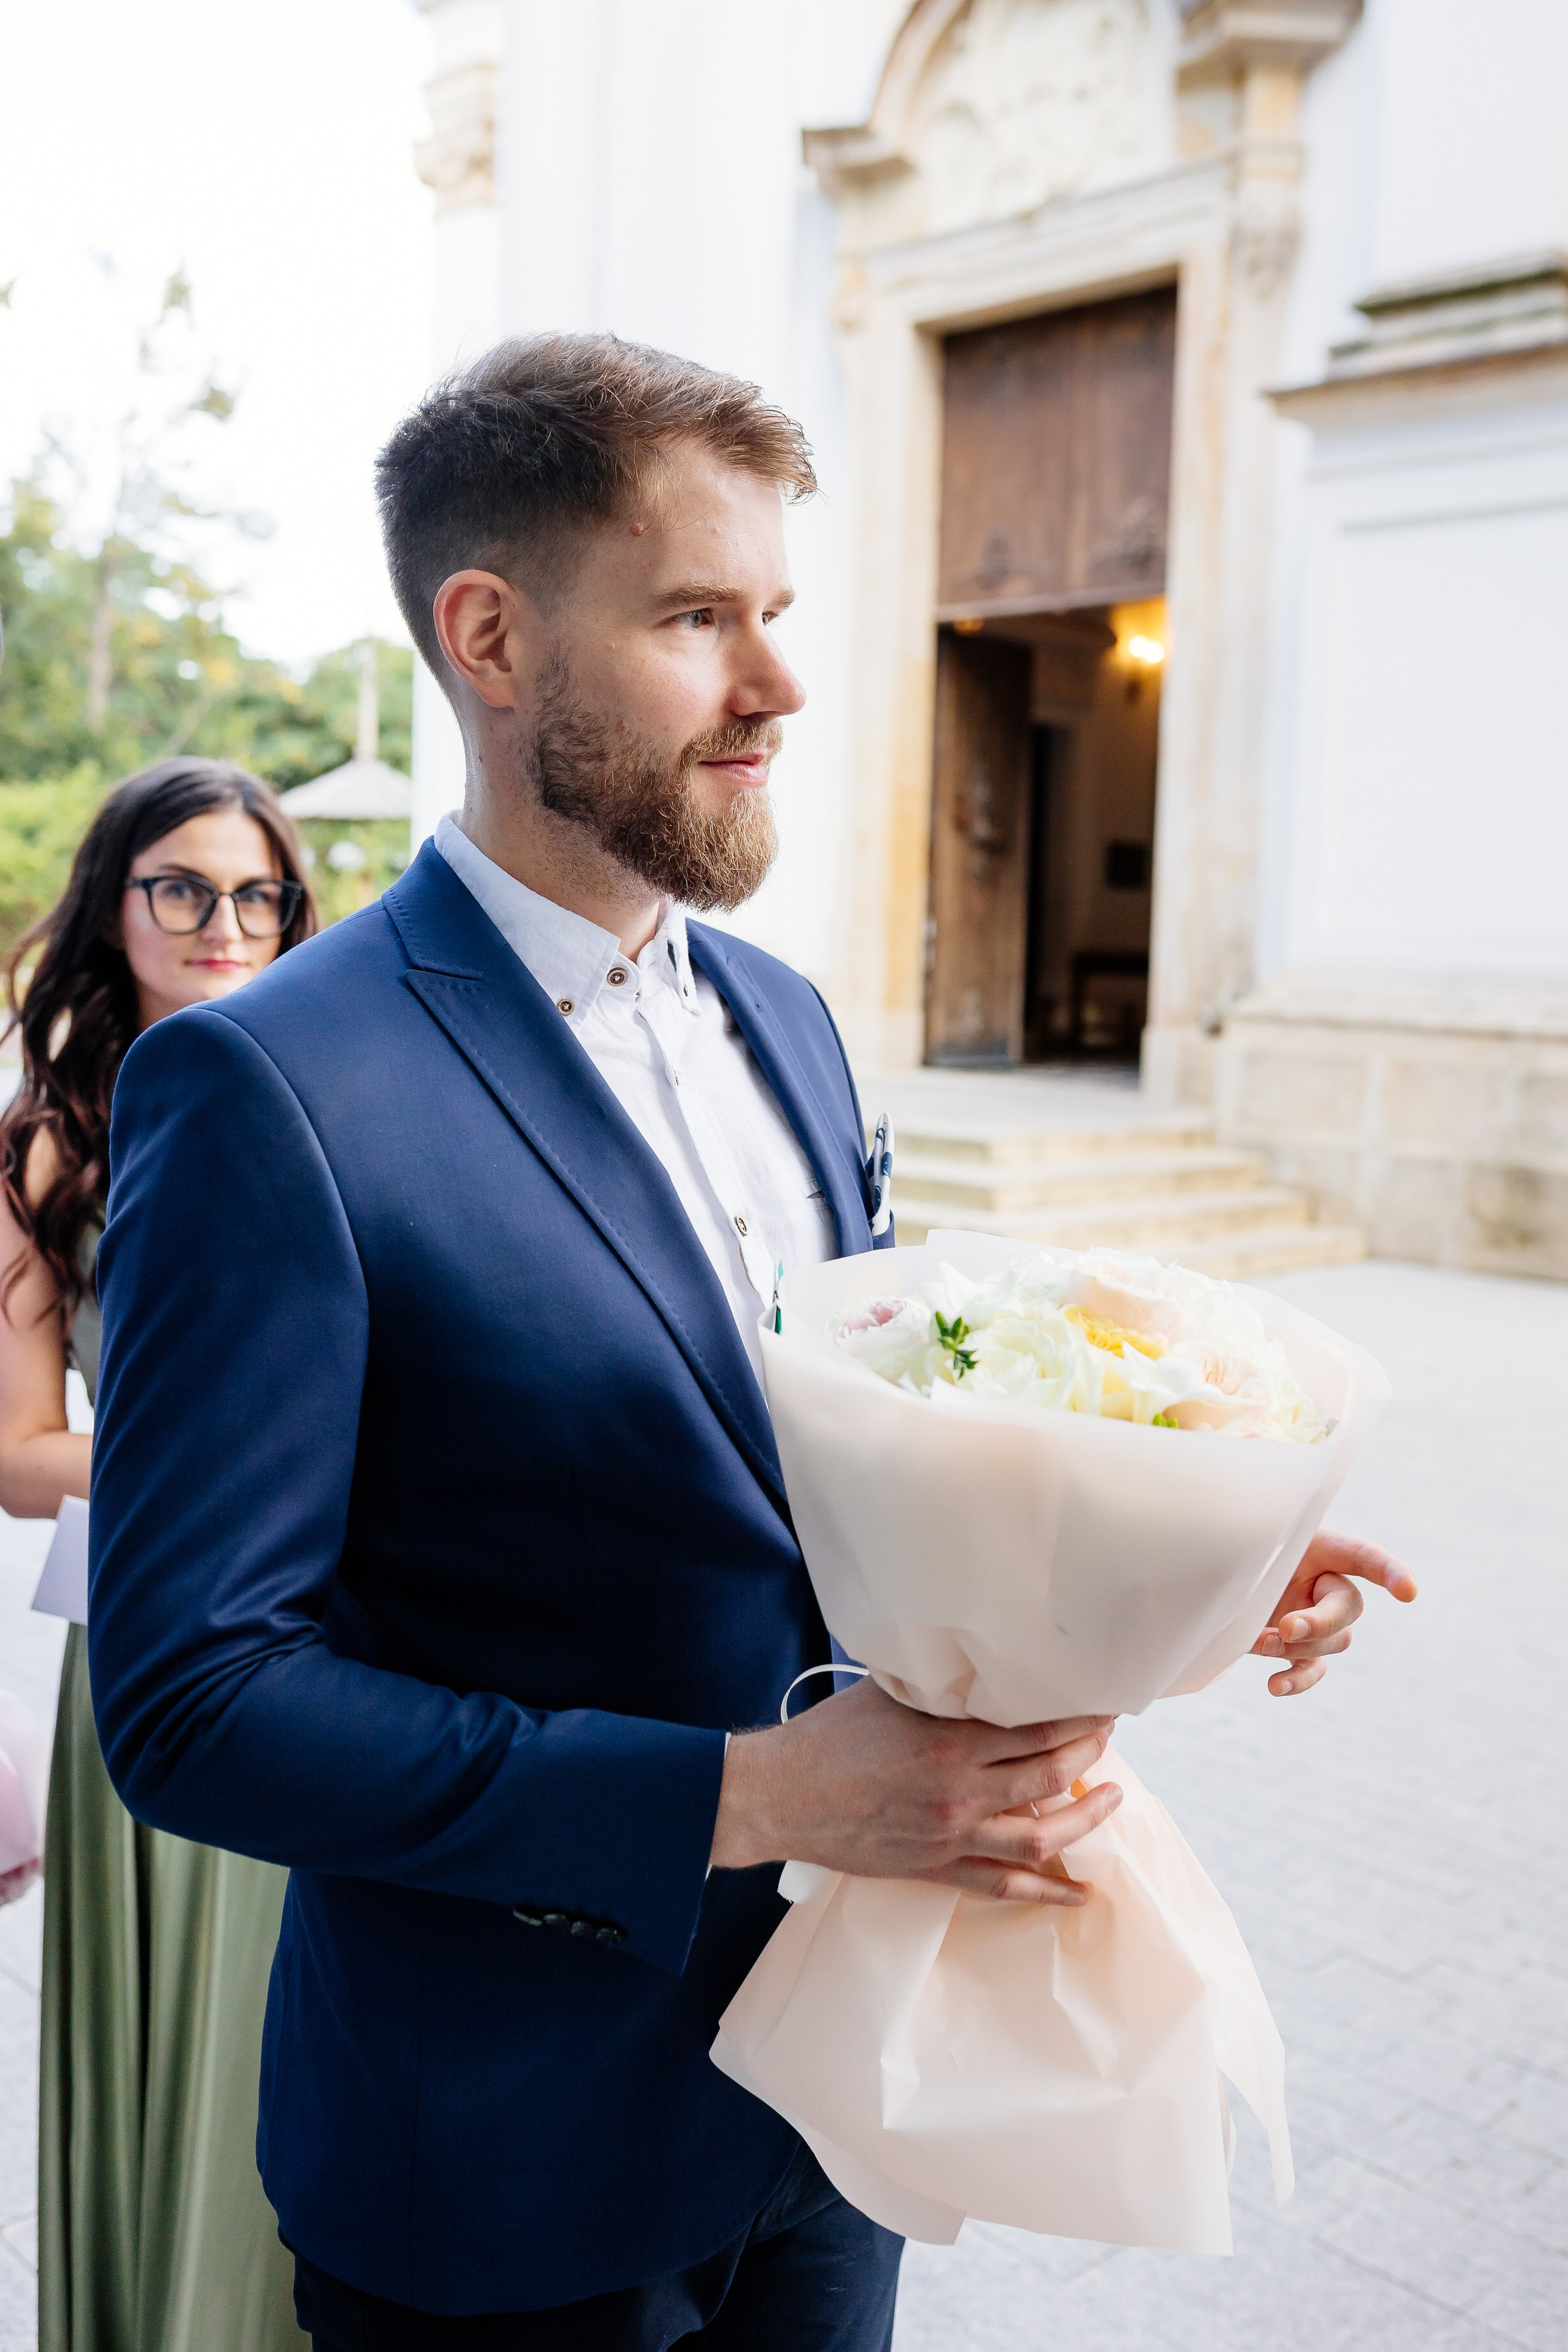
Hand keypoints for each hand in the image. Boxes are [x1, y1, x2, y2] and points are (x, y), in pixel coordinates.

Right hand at [710, 1675, 1119, 1905]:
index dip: (1080, 1715)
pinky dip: (1048, 1891)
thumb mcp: (887, 1692)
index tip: (1101, 1702)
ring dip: (1087, 1817)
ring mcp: (952, 1836)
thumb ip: (937, 1683)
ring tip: (1112, 1799)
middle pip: (1052, 1774)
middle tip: (1107, 1736)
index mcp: (951, 1741)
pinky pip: (1005, 1886)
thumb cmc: (827, 1736)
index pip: (1039, 1726)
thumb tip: (975, 1663)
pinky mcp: (937, 1869)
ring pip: (1043, 1836)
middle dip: (1091, 1753)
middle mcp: (961, 1791)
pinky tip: (1079, 1891)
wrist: (780, 1796)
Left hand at [1252, 1528, 1417, 1695]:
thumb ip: (1265, 1562)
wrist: (1223, 1573)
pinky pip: (1311, 1671)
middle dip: (1319, 1623)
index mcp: (1324, 1549)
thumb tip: (1272, 1609)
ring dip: (1295, 1647)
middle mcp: (1328, 1587)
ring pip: (1332, 1643)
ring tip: (1258, 1641)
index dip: (1391, 1572)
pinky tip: (1275, 1685)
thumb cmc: (1241, 1547)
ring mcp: (1319, 1622)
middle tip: (1285, 1626)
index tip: (1408, 1592)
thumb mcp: (1254, 1545)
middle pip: (1348, 1610)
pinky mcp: (1300, 1649)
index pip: (1367, 1557)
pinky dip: (1296, 1681)